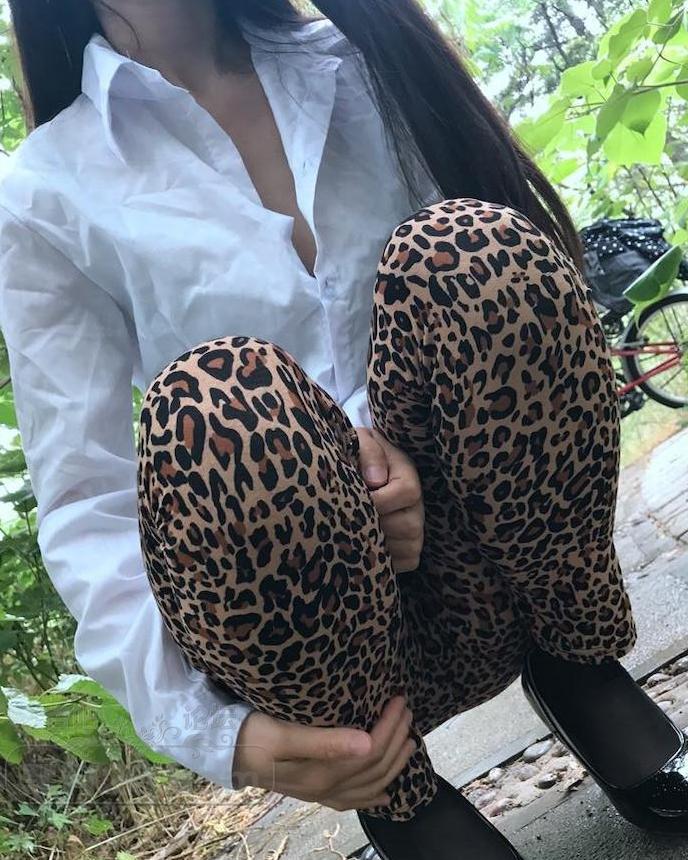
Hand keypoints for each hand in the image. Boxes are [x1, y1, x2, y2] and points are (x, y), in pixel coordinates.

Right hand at [232, 696, 415, 810]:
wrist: (226, 753)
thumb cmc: (253, 734)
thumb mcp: (283, 734)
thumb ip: (325, 742)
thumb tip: (367, 743)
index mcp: (322, 774)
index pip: (371, 751)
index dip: (390, 726)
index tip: (399, 699)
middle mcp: (327, 788)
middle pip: (375, 766)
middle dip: (397, 736)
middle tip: (406, 708)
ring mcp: (323, 794)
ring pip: (371, 784)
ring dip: (394, 761)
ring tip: (409, 737)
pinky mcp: (317, 792)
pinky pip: (354, 798)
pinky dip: (375, 792)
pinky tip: (385, 789)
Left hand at [356, 428, 424, 572]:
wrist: (360, 472)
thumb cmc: (358, 456)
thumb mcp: (360, 442)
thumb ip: (367, 451)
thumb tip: (375, 480)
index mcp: (409, 476)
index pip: (407, 493)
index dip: (379, 500)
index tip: (356, 497)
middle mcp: (419, 504)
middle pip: (409, 525)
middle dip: (377, 524)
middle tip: (353, 518)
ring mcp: (417, 528)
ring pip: (408, 547)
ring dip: (379, 543)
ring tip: (358, 530)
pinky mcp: (411, 549)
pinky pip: (405, 563)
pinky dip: (385, 560)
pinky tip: (367, 545)